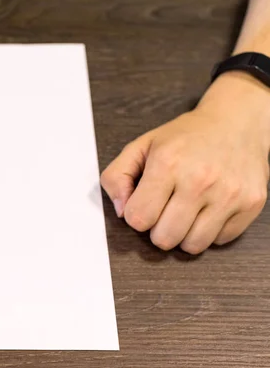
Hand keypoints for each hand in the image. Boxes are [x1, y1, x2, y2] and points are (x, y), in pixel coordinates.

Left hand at [101, 73, 269, 253]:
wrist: (236, 121)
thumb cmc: (185, 137)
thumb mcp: (140, 146)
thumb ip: (116, 177)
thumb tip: (122, 211)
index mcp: (167, 163)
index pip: (138, 219)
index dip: (136, 216)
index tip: (144, 204)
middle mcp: (199, 180)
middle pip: (164, 238)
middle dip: (157, 229)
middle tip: (164, 211)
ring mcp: (229, 193)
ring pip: (193, 246)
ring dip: (183, 235)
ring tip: (184, 213)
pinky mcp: (251, 203)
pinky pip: (220, 241)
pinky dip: (210, 232)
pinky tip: (207, 210)